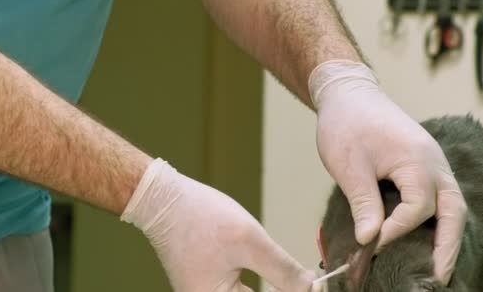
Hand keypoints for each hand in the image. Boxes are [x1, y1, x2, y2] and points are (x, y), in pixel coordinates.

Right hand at [121, 158, 315, 291]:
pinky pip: (240, 291)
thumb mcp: (249, 242)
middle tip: (312, 282)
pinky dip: (262, 284)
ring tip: (300, 280)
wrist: (164, 199)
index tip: (318, 287)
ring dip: (276, 288)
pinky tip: (278, 277)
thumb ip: (283, 270)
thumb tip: (313, 288)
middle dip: (286, 290)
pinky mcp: (208, 285)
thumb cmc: (201, 218)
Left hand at [308, 61, 466, 283]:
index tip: (373, 244)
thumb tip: (370, 240)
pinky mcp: (424, 164)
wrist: (349, 93)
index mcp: (417, 160)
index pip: (417, 209)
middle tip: (439, 278)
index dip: (396, 231)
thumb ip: (364, 204)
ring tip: (439, 266)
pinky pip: (441, 195)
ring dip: (448, 235)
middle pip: (453, 210)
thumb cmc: (346, 125)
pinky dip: (439, 219)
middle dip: (448, 245)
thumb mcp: (349, 167)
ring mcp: (433, 162)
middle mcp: (434, 162)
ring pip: (452, 204)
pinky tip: (428, 237)